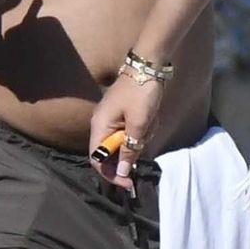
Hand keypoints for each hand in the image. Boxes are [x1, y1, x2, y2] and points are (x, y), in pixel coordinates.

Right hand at [88, 69, 164, 191]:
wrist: (148, 66)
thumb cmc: (142, 93)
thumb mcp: (139, 123)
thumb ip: (130, 149)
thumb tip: (123, 172)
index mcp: (99, 126)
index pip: (97, 160)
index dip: (111, 174)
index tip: (129, 183)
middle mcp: (101, 125)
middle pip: (112, 153)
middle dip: (132, 150)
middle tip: (147, 137)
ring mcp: (112, 120)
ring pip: (125, 143)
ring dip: (141, 137)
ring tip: (151, 121)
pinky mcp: (123, 116)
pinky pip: (132, 132)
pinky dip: (143, 130)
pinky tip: (152, 117)